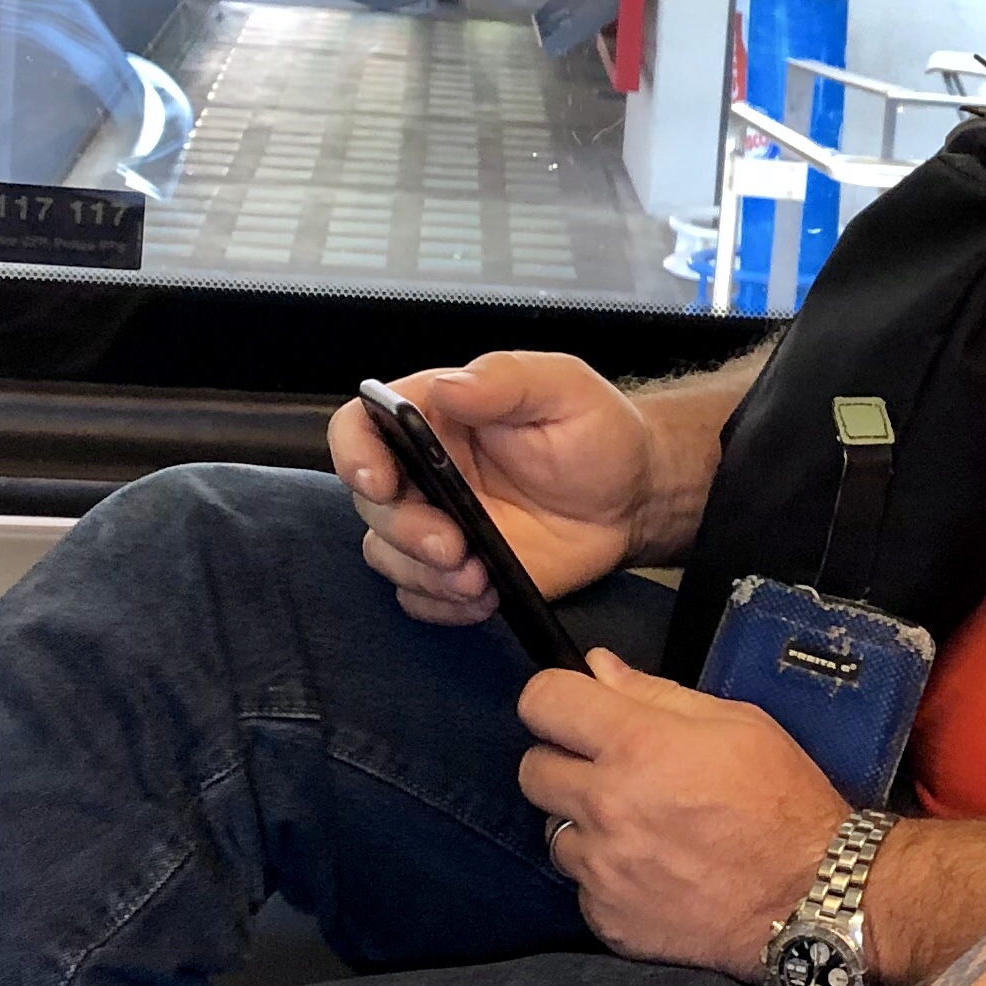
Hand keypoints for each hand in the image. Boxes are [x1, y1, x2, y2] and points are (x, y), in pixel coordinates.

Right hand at [331, 355, 668, 623]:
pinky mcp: (458, 570)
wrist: (631, 496)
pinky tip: (485, 595)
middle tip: (453, 546)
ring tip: (478, 577)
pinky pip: (421, 596)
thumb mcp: (561, 388)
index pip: (359, 426)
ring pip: (388, 555)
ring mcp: (438, 524)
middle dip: (404, 531)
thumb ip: (505, 381)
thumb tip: (450, 387)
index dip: (353, 454)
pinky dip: (443, 604)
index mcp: (432, 417)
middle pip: (370, 504)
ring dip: (424, 574)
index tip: (379, 482)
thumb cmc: (595, 431)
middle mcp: (422, 471)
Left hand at [520, 651, 851, 969]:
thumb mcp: (737, 724)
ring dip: (587, 828)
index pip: (542, 701)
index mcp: (637, 746)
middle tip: (612, 774)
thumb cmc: (783, 802)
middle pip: (532, 770)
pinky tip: (654, 875)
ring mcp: (603, 869)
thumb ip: (657, 693)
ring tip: (642, 833)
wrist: (812, 896)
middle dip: (565, 763)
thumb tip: (598, 668)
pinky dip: (608, 881)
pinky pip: (582, 889)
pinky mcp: (608, 919)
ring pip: (555, 835)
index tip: (576, 711)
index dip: (556, 699)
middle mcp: (607, 806)